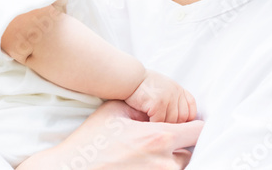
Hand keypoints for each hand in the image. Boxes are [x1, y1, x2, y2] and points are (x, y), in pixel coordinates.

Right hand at [18, 100, 202, 169]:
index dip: (196, 126)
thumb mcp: (116, 111)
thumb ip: (144, 108)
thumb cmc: (92, 140)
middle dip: (180, 145)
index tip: (190, 124)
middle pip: (190, 152)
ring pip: (179, 167)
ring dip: (170, 159)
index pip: (198, 131)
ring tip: (146, 152)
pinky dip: (159, 167)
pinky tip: (141, 162)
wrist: (74, 168)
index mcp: (158, 137)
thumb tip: (160, 109)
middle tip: (159, 140)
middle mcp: (165, 162)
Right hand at [126, 69, 197, 122]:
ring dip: (161, 126)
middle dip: (172, 125)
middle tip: (161, 127)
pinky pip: (159, 121)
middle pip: (182, 118)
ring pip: (171, 121)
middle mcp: (175, 92)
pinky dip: (153, 125)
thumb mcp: (163, 88)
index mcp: (178, 89)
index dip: (185, 120)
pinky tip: (146, 122)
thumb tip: (180, 123)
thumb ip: (173, 100)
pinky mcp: (158, 102)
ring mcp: (168, 97)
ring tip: (152, 126)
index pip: (191, 110)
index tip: (176, 125)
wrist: (128, 77)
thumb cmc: (142, 86)